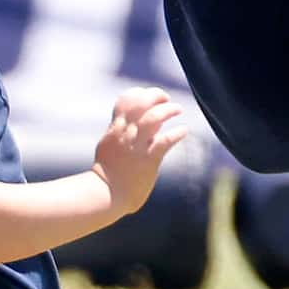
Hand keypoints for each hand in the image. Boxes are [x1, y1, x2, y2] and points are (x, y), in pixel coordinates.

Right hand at [92, 88, 186, 213]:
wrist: (104, 194)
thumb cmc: (108, 173)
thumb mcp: (111, 146)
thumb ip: (126, 133)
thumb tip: (151, 125)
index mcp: (115, 129)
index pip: (126, 100)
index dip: (141, 93)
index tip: (152, 96)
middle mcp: (125, 134)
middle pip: (140, 102)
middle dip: (156, 95)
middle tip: (167, 99)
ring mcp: (137, 146)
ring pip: (153, 118)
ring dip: (168, 110)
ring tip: (178, 109)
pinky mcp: (148, 160)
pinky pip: (165, 142)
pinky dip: (177, 133)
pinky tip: (183, 131)